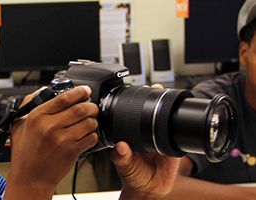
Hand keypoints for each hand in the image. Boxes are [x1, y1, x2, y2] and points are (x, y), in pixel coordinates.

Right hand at [4, 86, 98, 198]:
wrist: (30, 177)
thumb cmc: (24, 152)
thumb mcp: (18, 124)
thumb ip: (29, 104)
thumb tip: (42, 91)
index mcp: (37, 116)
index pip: (63, 98)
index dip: (78, 92)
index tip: (84, 90)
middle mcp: (50, 126)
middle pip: (81, 108)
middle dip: (90, 106)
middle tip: (90, 107)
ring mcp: (63, 139)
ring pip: (89, 122)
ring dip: (93, 121)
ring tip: (88, 122)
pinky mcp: (72, 151)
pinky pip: (91, 138)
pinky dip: (92, 135)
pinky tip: (85, 136)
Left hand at [113, 83, 180, 199]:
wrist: (148, 190)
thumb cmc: (133, 176)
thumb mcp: (123, 166)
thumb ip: (120, 157)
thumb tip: (120, 146)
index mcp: (131, 135)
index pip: (133, 114)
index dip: (137, 102)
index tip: (139, 92)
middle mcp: (145, 134)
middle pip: (151, 112)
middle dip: (154, 99)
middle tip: (157, 89)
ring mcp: (160, 139)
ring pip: (165, 120)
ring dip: (168, 109)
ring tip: (169, 98)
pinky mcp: (173, 147)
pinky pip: (178, 135)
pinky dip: (181, 128)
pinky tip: (181, 121)